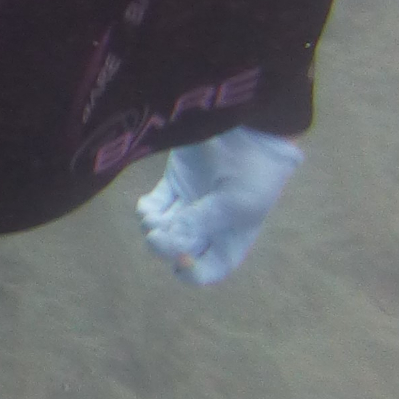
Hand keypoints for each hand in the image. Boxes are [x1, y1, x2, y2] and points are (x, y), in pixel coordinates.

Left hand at [136, 126, 302, 285]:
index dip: (195, 273)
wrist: (246, 124)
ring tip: (151, 219)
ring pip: (165, 228)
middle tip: (158, 237)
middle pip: (182, 249)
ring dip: (154, 229)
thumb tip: (168, 245)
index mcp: (235, 235)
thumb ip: (201, 224)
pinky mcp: (176, 180)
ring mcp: (192, 201)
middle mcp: (212, 222)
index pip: (213, 268)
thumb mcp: (235, 203)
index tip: (181, 263)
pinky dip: (147, 211)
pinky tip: (147, 207)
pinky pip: (156, 205)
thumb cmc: (252, 169)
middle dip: (167, 248)